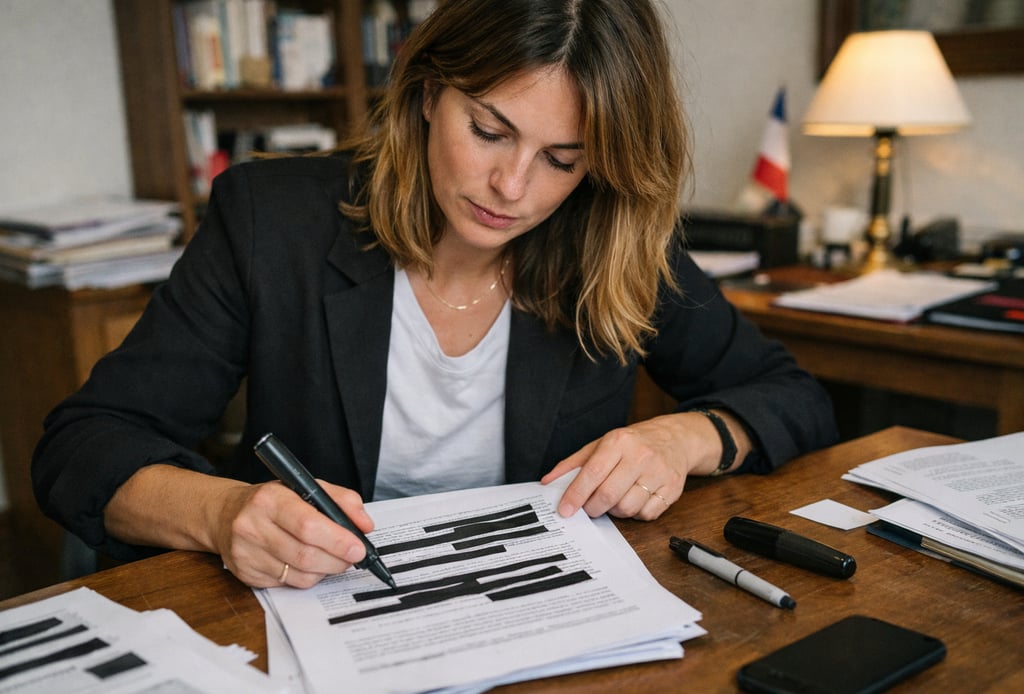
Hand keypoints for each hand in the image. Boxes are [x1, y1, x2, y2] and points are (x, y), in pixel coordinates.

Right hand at [212, 479, 374, 587]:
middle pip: (306, 555)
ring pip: (300, 575)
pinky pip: (289, 584)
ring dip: (325, 570)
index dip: (337, 540)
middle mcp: (253, 526)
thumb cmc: (272, 500)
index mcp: (270, 500)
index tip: (358, 547)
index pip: (308, 525)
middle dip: (338, 559)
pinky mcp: (246, 574)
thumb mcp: (305, 487)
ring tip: (333, 558)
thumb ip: (341, 500)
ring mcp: (246, 554)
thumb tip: (365, 525)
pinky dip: (308, 577)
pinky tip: (309, 564)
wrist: (225, 514)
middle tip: (353, 556)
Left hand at [541, 413, 702, 520]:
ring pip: (627, 508)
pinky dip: (635, 513)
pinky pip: (646, 514)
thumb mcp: (600, 444)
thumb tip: (548, 482)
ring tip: (615, 498)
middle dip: (593, 507)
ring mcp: (659, 472)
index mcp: (619, 442)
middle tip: (590, 507)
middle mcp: (641, 455)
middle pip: (609, 494)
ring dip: (615, 510)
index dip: (576, 494)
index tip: (564, 510)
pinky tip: (634, 499)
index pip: (592, 473)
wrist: (675, 439)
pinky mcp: (672, 488)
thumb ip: (573, 463)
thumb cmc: (632, 443)